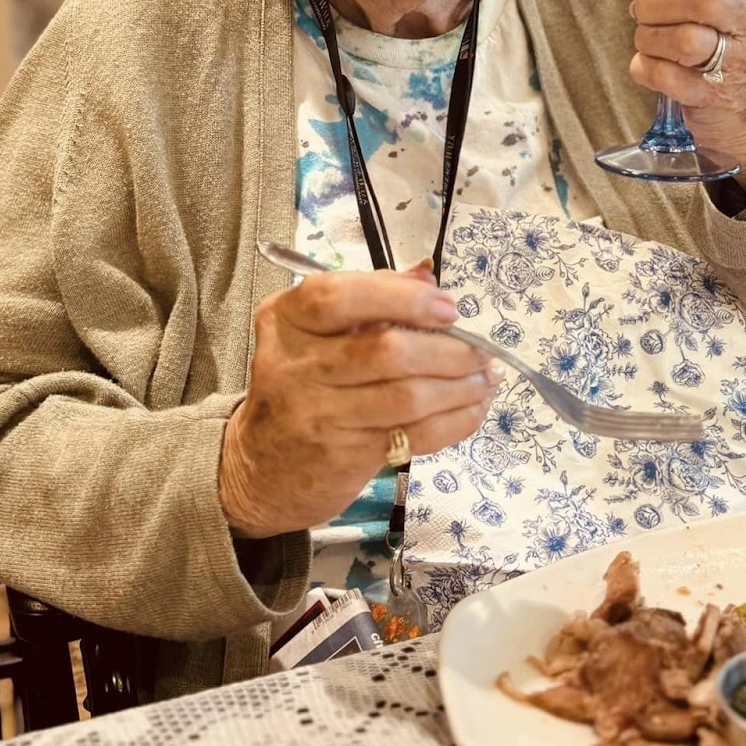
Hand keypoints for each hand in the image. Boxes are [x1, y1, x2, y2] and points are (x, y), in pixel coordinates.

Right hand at [220, 266, 498, 536]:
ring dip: (459, 387)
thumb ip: (370, 298)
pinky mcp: (342, 455)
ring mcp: (316, 413)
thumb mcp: (318, 334)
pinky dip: (454, 421)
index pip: (339, 296)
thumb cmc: (302, 386)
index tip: (447, 309)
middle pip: (386, 350)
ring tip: (485, 378)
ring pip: (407, 395)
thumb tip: (427, 276)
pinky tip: (472, 408)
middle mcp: (294, 364)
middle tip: (481, 351)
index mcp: (286, 319)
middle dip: (448, 350)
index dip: (401, 299)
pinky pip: (414, 434)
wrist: (261, 468)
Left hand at [629, 0, 745, 196]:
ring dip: (648, 37)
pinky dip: (645, 67)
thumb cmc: (733, 45)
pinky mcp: (716, 97)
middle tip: (644, 9)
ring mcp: (744, 63)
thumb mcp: (738, 1)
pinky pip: (665, 75)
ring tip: (649, 38)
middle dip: (657, 3)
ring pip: (683, 40)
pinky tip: (650, 65)